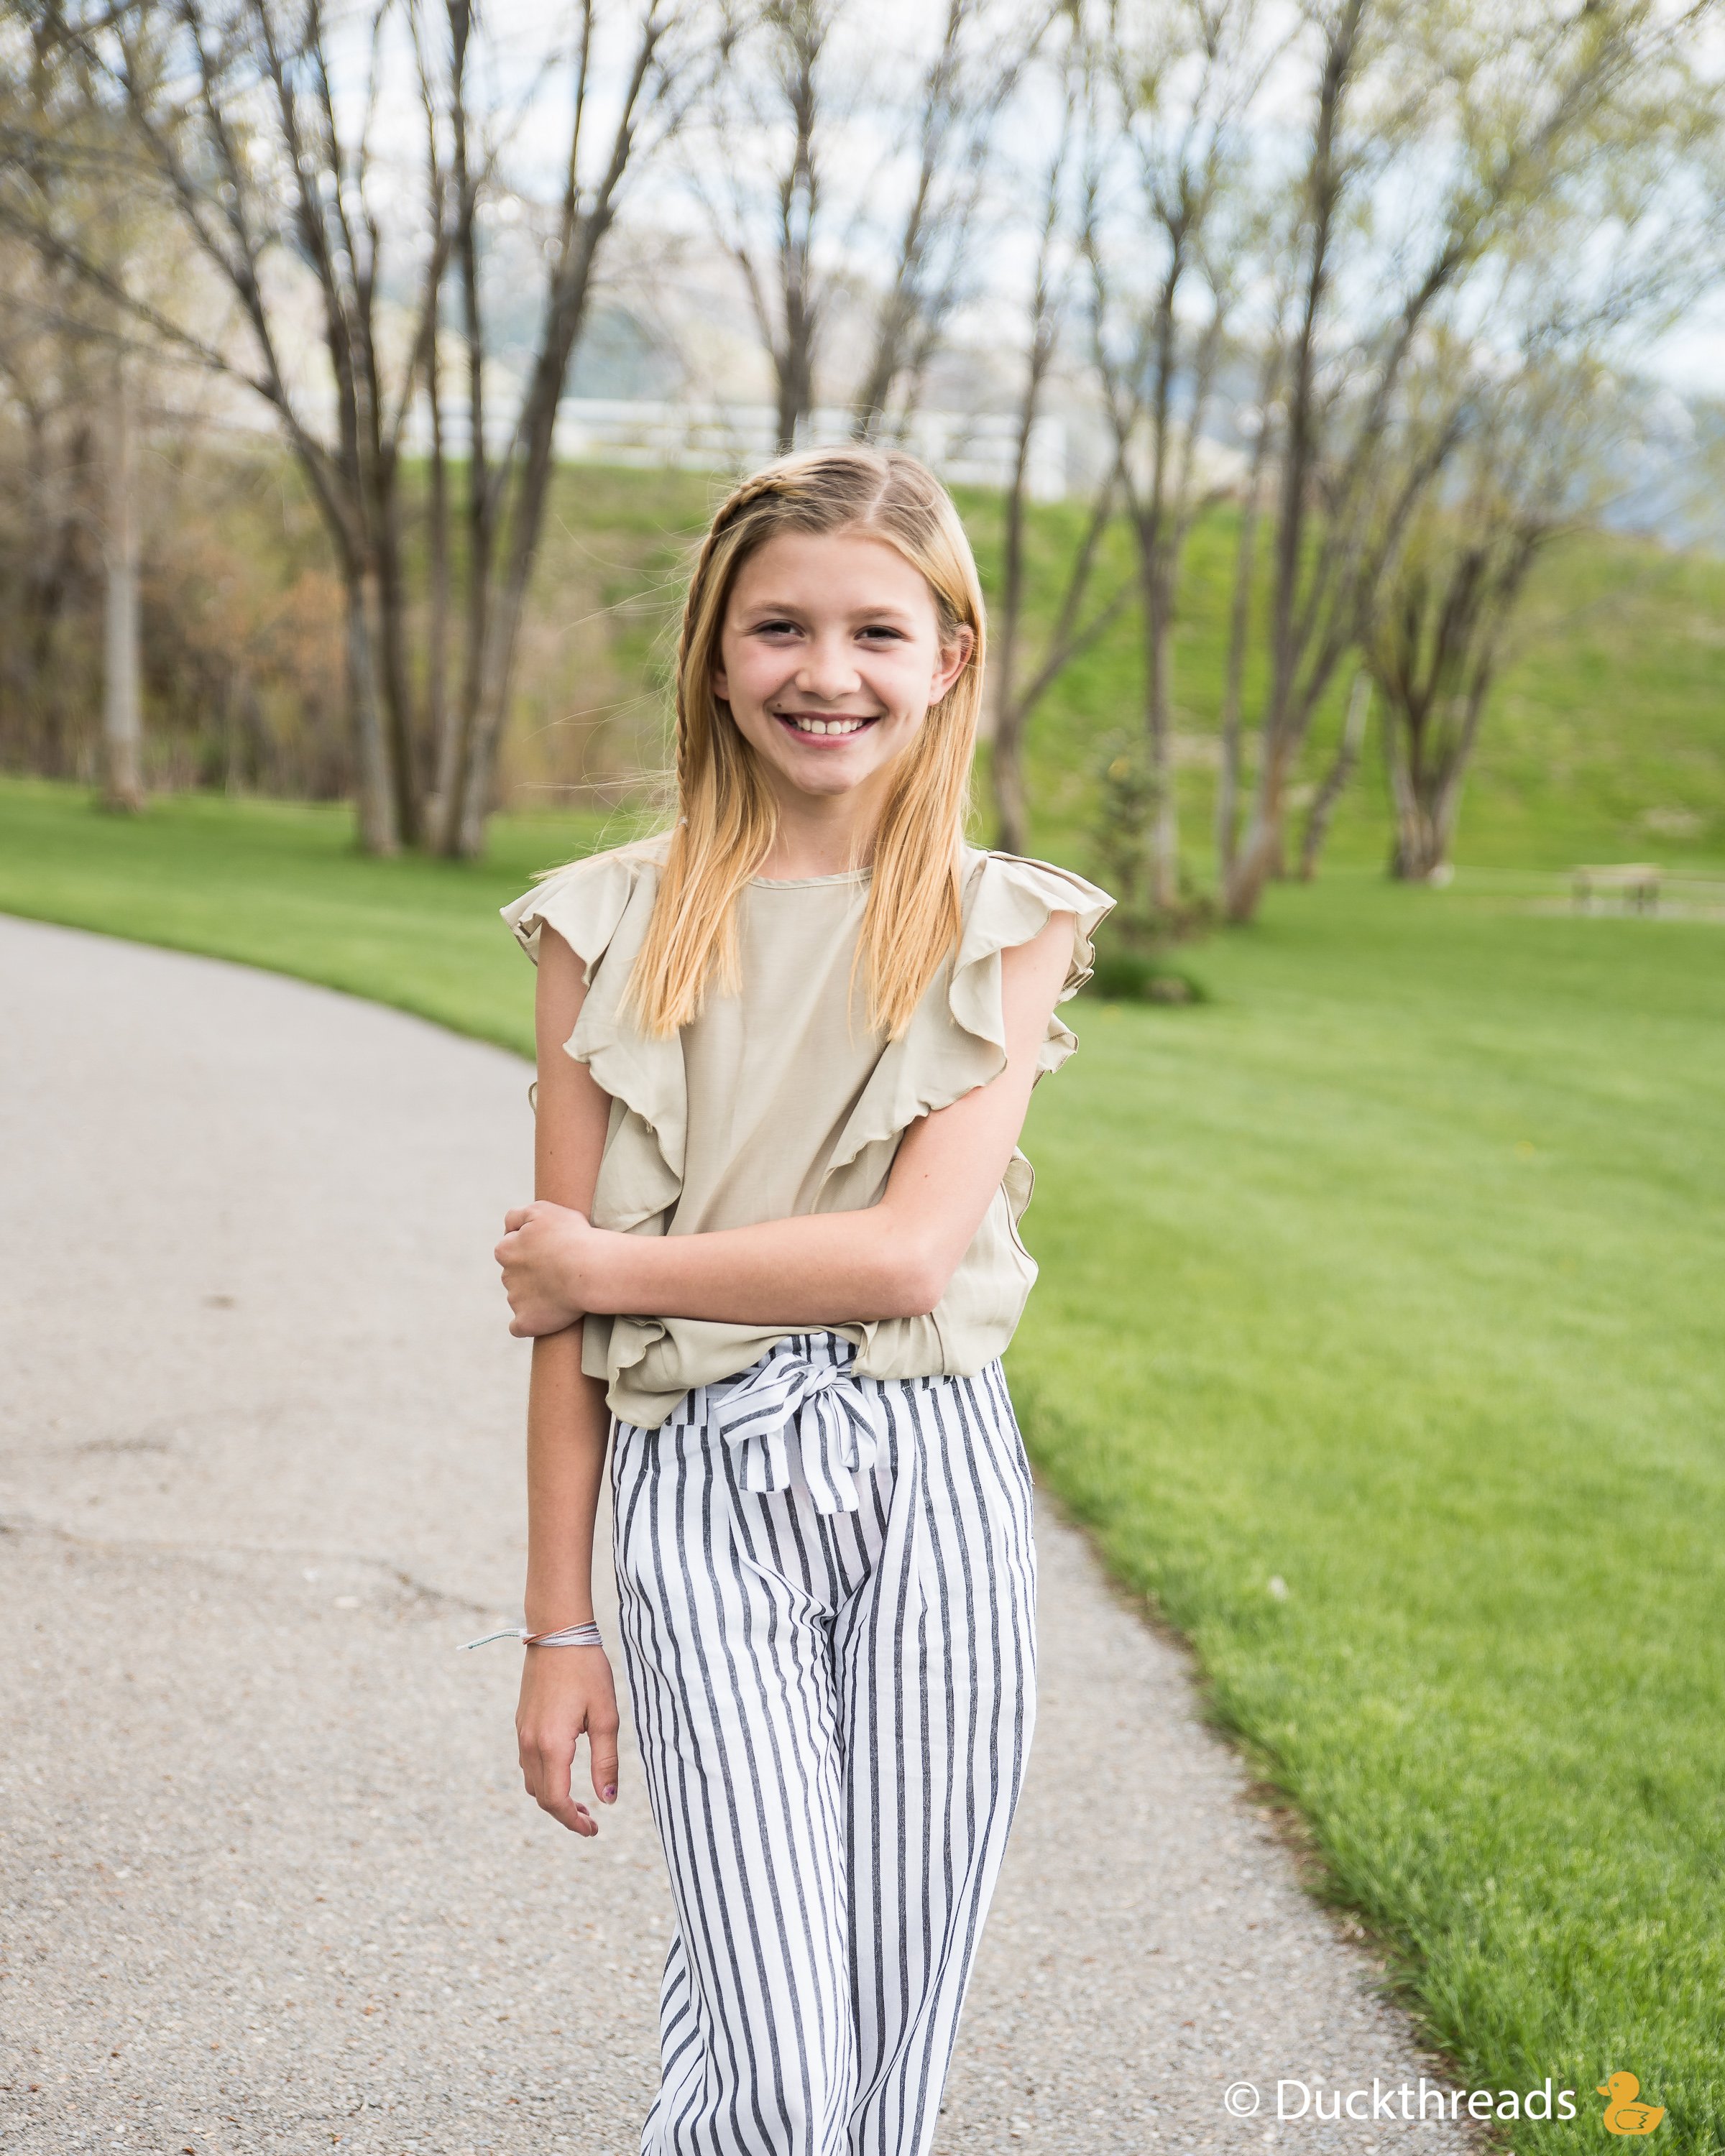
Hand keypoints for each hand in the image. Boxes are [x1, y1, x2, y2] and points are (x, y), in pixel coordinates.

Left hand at [495, 1200, 594, 1336]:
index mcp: (506, 1250)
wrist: (590, 1270)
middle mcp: (506, 1276)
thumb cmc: (571, 1236)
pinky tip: (542, 1318)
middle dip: (530, 1273)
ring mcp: (516, 1301)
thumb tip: (506, 1230)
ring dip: (534, 1296)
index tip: (550, 1250)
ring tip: (563, 1291)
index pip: (508, 1248)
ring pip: (519, 1298)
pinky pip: (519, 1327)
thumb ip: (517, 1216)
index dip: (529, 1248)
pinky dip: (528, 1323)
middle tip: (558, 1270)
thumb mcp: (542, 1210)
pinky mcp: (527, 1322)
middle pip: (513, 1274)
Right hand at [516, 1644, 620, 1836]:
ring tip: (580, 1801)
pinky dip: (545, 1779)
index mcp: (552, 1745)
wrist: (558, 1633)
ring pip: (532, 1782)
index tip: (593, 1830)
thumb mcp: (606, 1716)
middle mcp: (531, 1744)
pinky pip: (528, 1763)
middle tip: (591, 1821)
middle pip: (542, 1797)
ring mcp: (522, 1733)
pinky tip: (565, 1772)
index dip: (573, 1822)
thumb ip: (606, 1761)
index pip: (556, 1801)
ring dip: (553, 1798)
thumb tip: (608, 1800)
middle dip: (564, 1814)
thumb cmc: (587, 1670)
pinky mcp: (522, 1723)